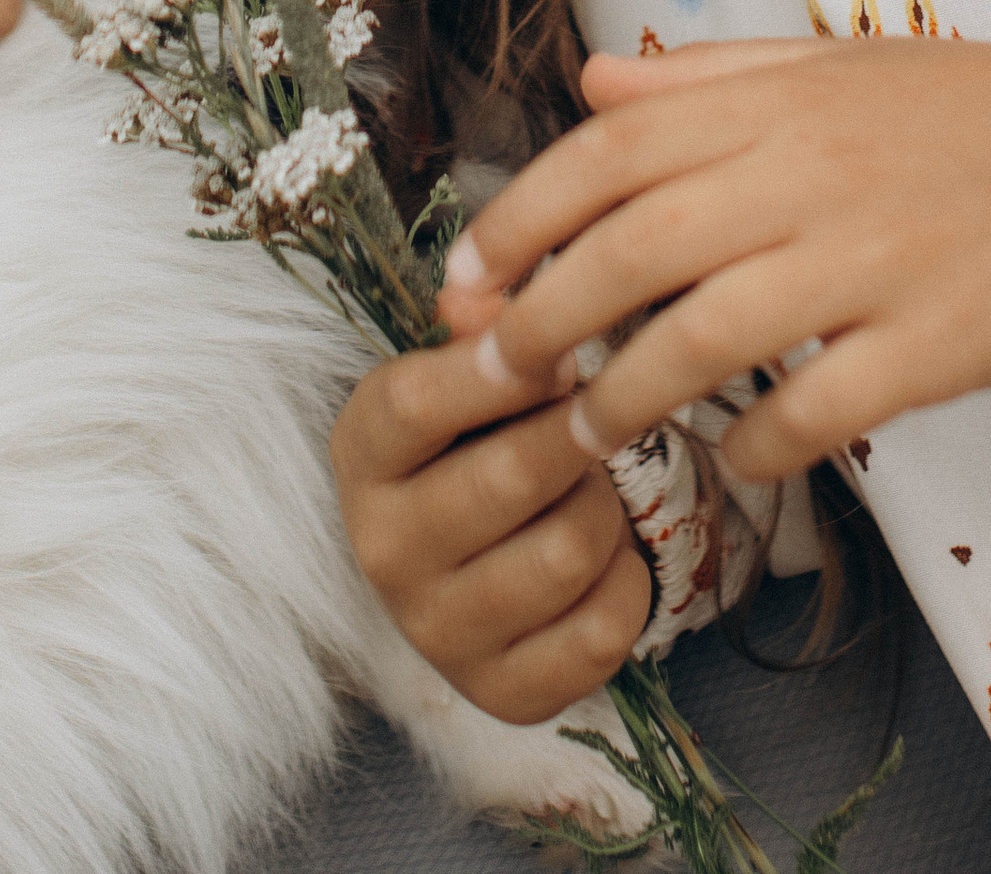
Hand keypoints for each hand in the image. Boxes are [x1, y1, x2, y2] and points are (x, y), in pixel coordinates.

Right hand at [331, 333, 652, 727]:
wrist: (473, 564)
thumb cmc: (475, 441)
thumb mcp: (462, 375)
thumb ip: (476, 329)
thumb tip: (480, 298)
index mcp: (362, 455)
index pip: (418, 401)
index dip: (504, 369)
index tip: (562, 356)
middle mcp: (382, 551)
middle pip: (510, 477)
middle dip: (579, 436)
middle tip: (599, 420)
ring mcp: (436, 631)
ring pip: (568, 550)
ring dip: (606, 508)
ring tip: (594, 490)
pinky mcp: (500, 693)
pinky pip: (601, 629)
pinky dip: (628, 583)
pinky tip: (606, 561)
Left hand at [437, 38, 990, 488]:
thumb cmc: (972, 118)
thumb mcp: (837, 65)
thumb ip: (709, 77)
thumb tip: (588, 85)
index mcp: (781, 100)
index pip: (612, 150)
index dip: (523, 217)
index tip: (468, 279)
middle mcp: (814, 171)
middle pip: (637, 247)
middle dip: (543, 317)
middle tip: (491, 373)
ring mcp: (874, 259)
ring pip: (707, 334)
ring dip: (625, 395)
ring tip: (582, 434)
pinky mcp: (932, 344)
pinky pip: (815, 408)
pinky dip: (755, 443)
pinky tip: (730, 461)